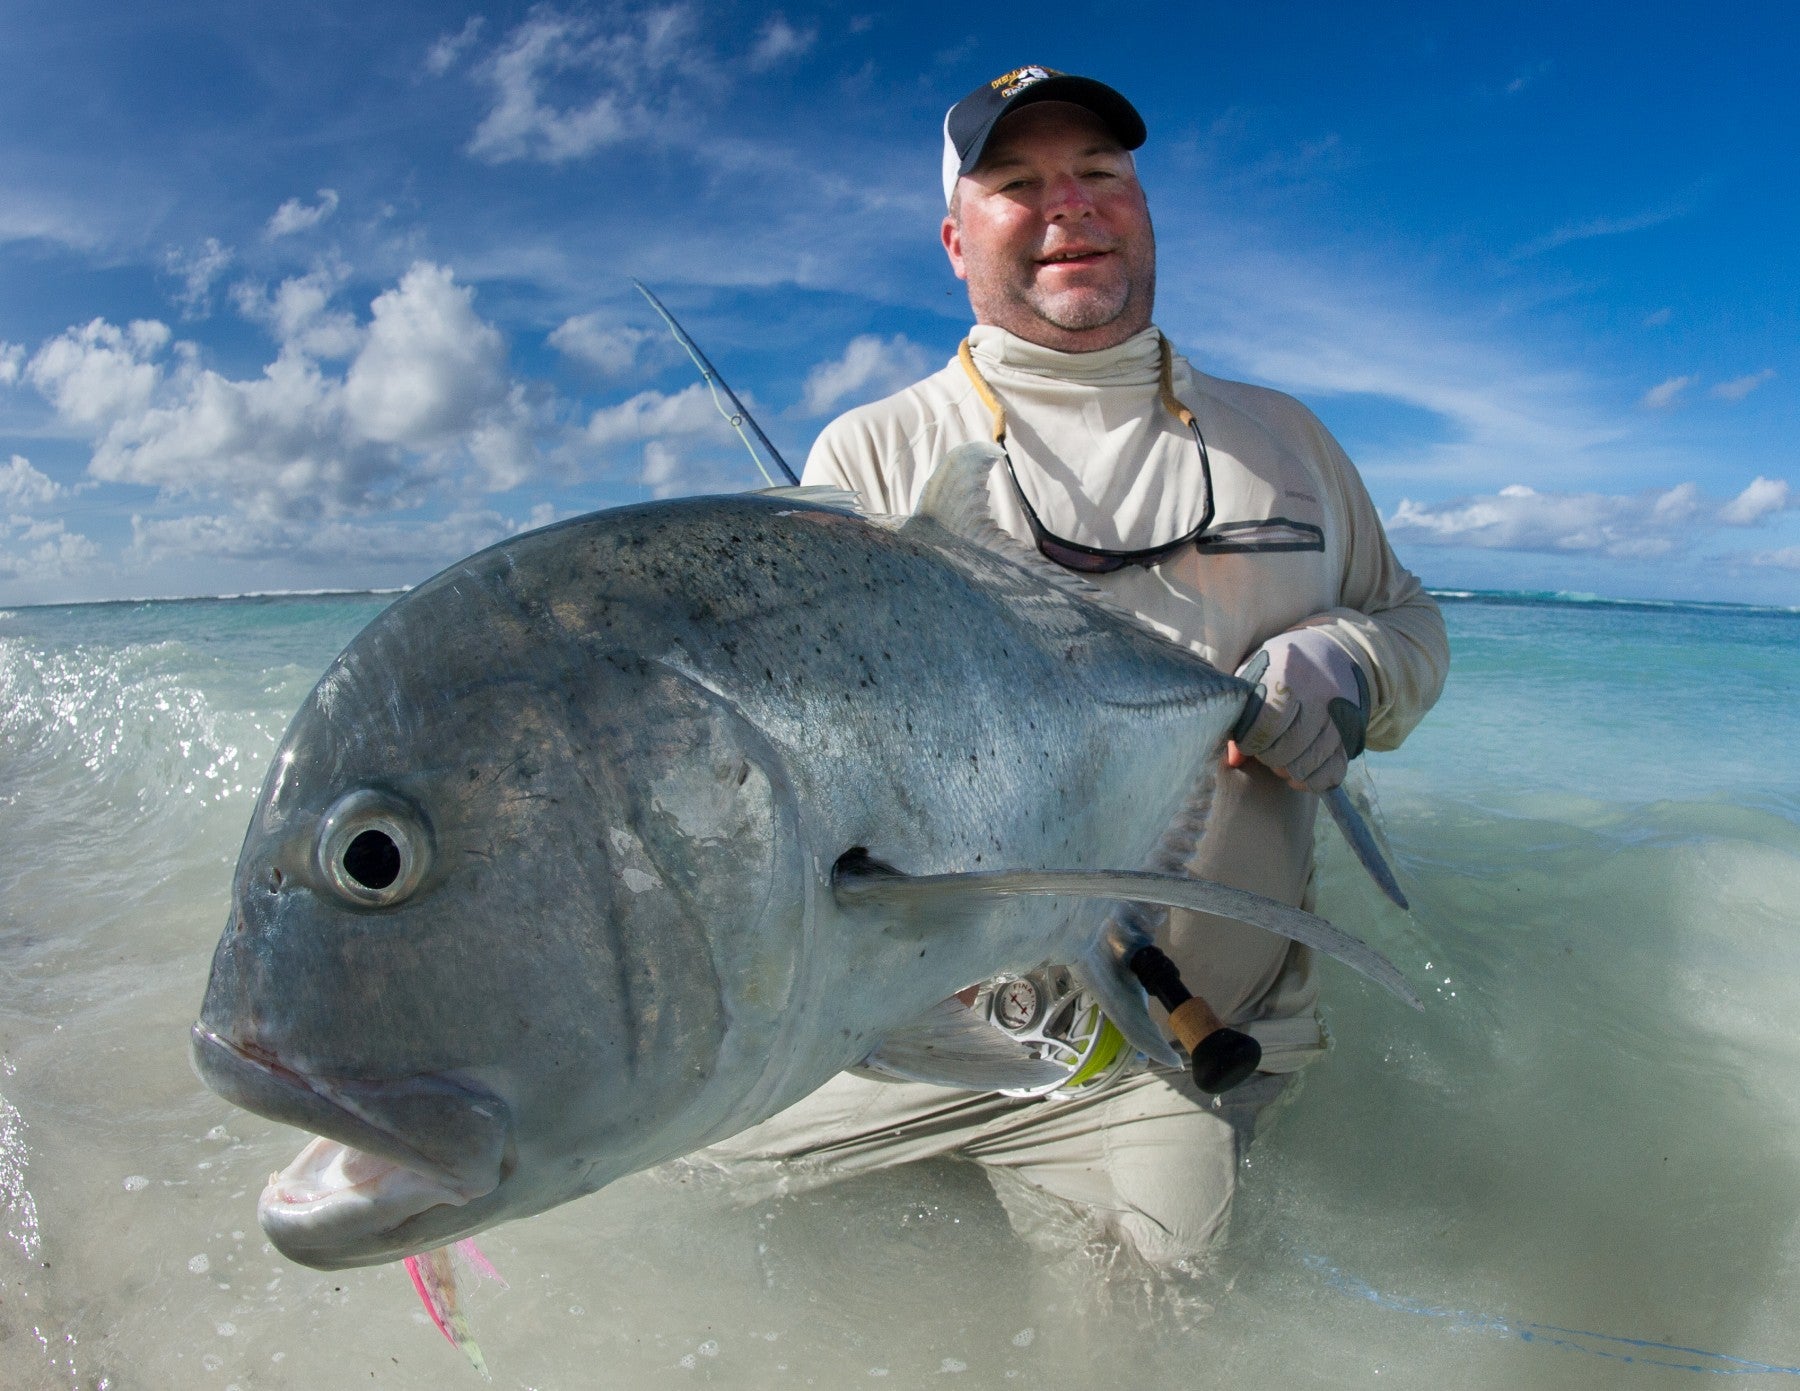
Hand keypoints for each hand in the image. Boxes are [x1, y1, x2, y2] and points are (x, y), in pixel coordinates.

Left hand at [1229, 628, 1368, 793]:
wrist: (1337, 653)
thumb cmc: (1284, 665)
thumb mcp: (1257, 674)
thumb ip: (1241, 712)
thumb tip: (1234, 760)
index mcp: (1289, 673)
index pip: (1266, 724)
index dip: (1250, 741)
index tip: (1246, 741)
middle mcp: (1319, 694)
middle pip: (1287, 748)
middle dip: (1268, 757)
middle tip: (1262, 751)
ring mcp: (1339, 715)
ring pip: (1309, 764)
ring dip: (1288, 770)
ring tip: (1278, 760)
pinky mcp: (1351, 734)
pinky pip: (1332, 771)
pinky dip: (1312, 780)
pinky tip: (1299, 772)